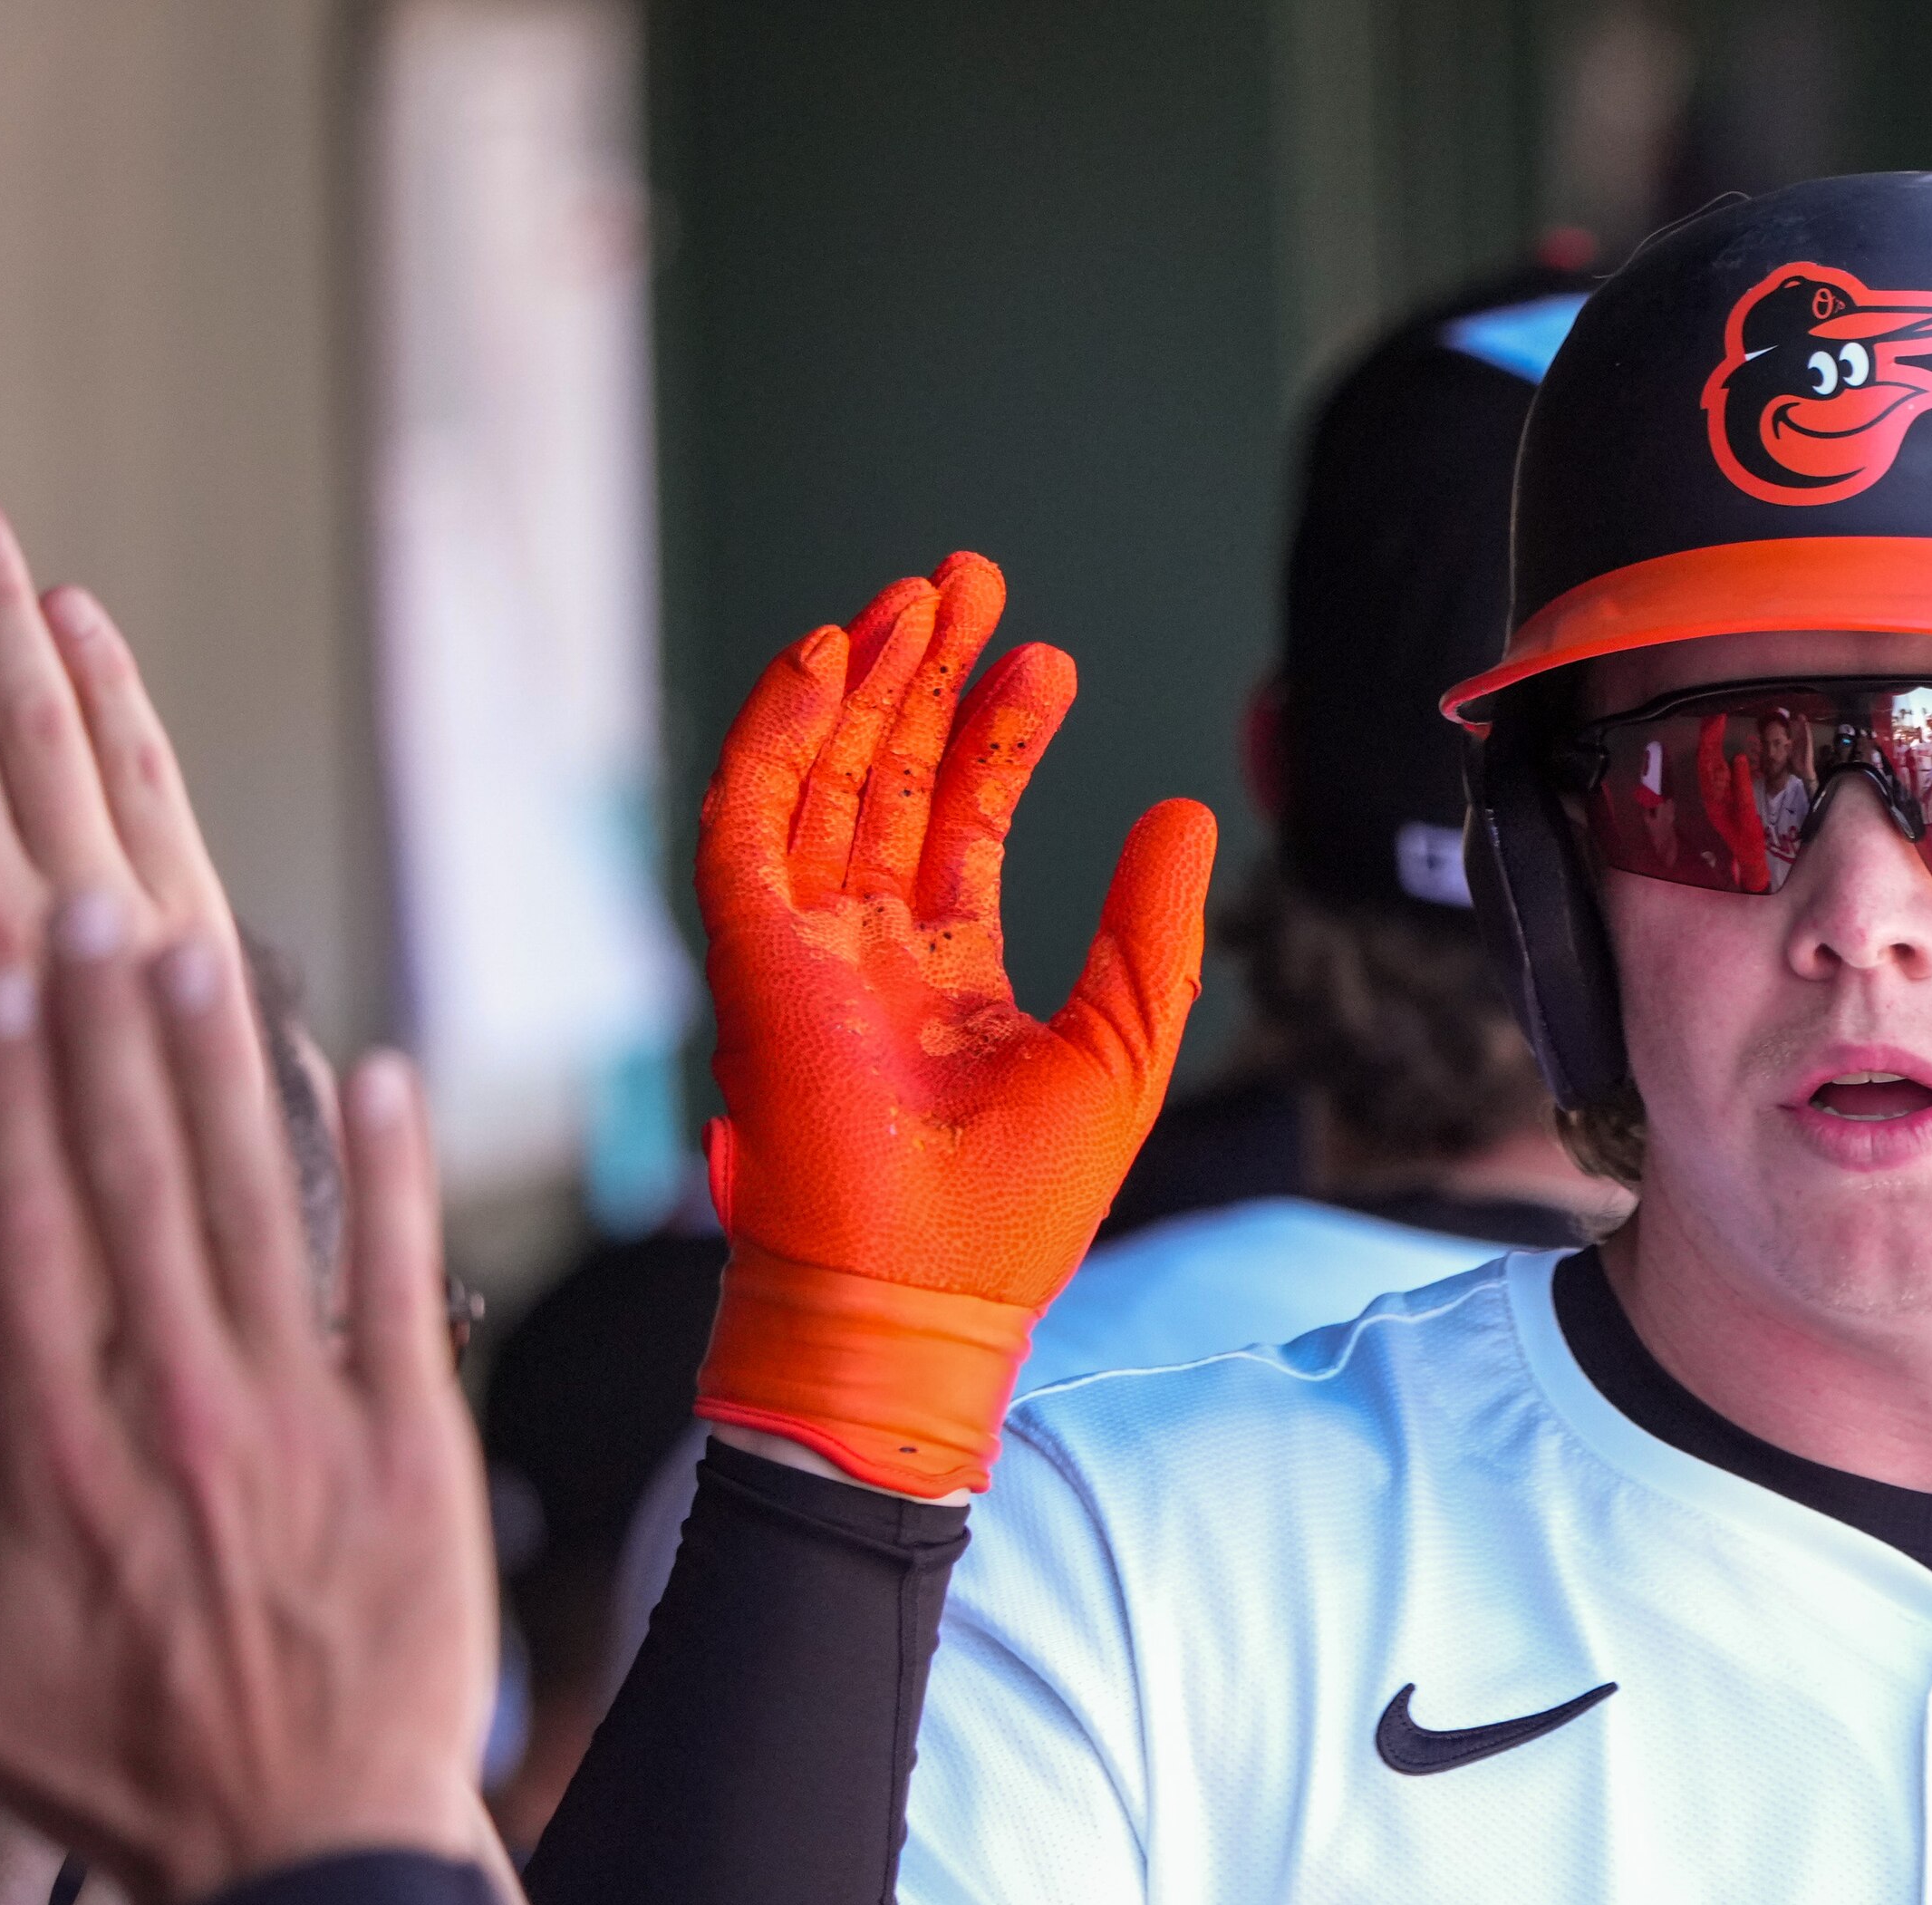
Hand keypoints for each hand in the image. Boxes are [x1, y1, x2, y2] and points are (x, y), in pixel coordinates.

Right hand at [0, 899, 491, 1904]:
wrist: (308, 1848)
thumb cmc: (129, 1774)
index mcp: (53, 1448)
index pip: (17, 1235)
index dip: (7, 1100)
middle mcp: (172, 1410)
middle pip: (130, 1186)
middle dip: (105, 1037)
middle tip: (87, 911)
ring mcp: (300, 1420)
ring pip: (255, 1209)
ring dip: (222, 1070)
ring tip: (194, 948)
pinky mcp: (413, 1445)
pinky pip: (399, 1282)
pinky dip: (388, 1173)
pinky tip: (371, 1069)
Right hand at [692, 552, 1218, 1494]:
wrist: (923, 1299)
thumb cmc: (1015, 1214)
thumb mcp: (1119, 1050)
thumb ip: (1149, 931)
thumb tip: (1185, 809)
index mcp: (945, 976)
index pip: (963, 822)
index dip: (997, 736)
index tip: (1045, 660)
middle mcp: (865, 951)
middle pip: (887, 777)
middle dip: (925, 675)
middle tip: (971, 579)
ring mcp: (800, 950)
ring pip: (820, 779)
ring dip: (863, 682)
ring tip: (923, 597)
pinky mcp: (747, 959)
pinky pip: (746, 823)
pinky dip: (778, 736)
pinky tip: (828, 660)